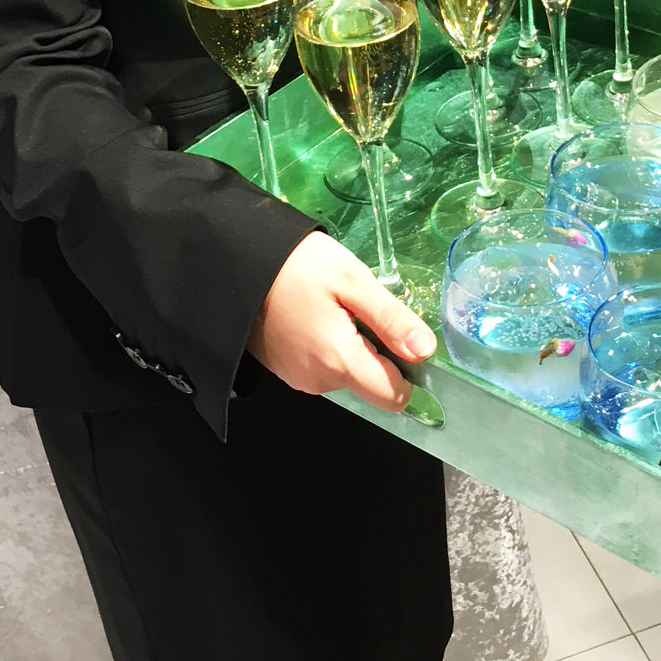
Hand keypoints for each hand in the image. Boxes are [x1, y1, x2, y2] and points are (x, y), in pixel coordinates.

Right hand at [247, 231, 435, 413]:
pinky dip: (327, 345)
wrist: (235, 264)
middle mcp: (318, 382)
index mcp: (339, 362)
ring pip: (345, 373)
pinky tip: (313, 314)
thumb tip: (425, 351)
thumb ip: (390, 319)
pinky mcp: (284, 370)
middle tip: (356, 306)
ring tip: (330, 305)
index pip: (394, 396)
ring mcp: (298, 378)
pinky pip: (322, 367)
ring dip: (350, 345)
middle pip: (369, 382)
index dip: (407, 369)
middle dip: (374, 349)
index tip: (398, 333)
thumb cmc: (296, 265)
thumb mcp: (352, 280)